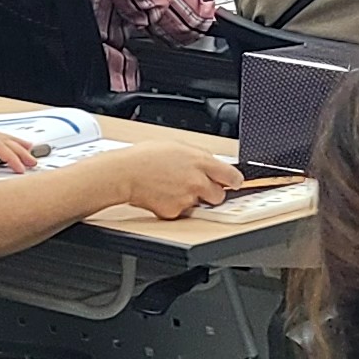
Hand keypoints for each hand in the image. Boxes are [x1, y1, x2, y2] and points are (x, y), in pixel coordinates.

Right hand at [110, 143, 243, 219]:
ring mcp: (187, 198)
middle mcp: (197, 181)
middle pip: (220, 195)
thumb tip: (211, 163)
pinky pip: (183, 212)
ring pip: (200, 204)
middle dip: (212, 192)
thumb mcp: (178, 146)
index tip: (233, 182)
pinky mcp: (175, 212)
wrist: (125, 173)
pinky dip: (177, 206)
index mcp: (201, 162)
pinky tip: (165, 194)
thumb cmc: (145, 157)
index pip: (231, 176)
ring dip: (193, 199)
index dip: (234, 180)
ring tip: (175, 187)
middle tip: (199, 187)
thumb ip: (199, 156)